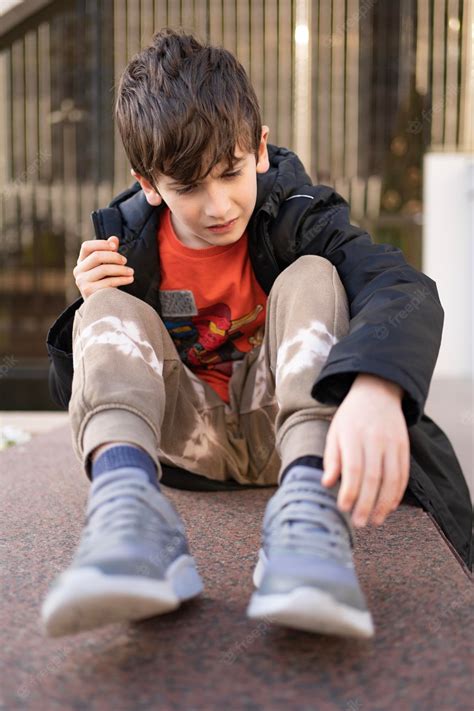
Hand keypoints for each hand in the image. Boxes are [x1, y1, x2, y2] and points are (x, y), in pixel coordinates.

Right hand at [73, 236, 133, 299]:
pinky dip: (121, 279)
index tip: (114, 246)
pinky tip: (130, 279)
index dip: (101, 244)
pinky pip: (108, 282)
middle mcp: (78, 270)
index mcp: (81, 262)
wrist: (100, 305)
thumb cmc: (104, 282)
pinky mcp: (88, 291)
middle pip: (96, 256)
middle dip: (114, 257)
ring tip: (131, 272)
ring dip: (120, 269)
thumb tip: (114, 238)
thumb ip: (109, 252)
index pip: (87, 246)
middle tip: (125, 261)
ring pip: (103, 269)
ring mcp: (82, 281)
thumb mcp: (106, 266)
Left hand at [321, 373, 409, 526]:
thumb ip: (332, 458)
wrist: (377, 393)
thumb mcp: (334, 432)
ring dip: (384, 504)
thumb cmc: (350, 417)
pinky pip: (404, 474)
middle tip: (360, 522)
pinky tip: (390, 506)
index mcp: (353, 435)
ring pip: (392, 479)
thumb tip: (327, 484)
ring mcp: (393, 443)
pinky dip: (398, 493)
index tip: (343, 508)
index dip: (349, 491)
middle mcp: (375, 439)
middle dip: (366, 504)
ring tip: (376, 520)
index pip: (353, 468)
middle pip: (374, 477)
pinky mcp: (404, 446)